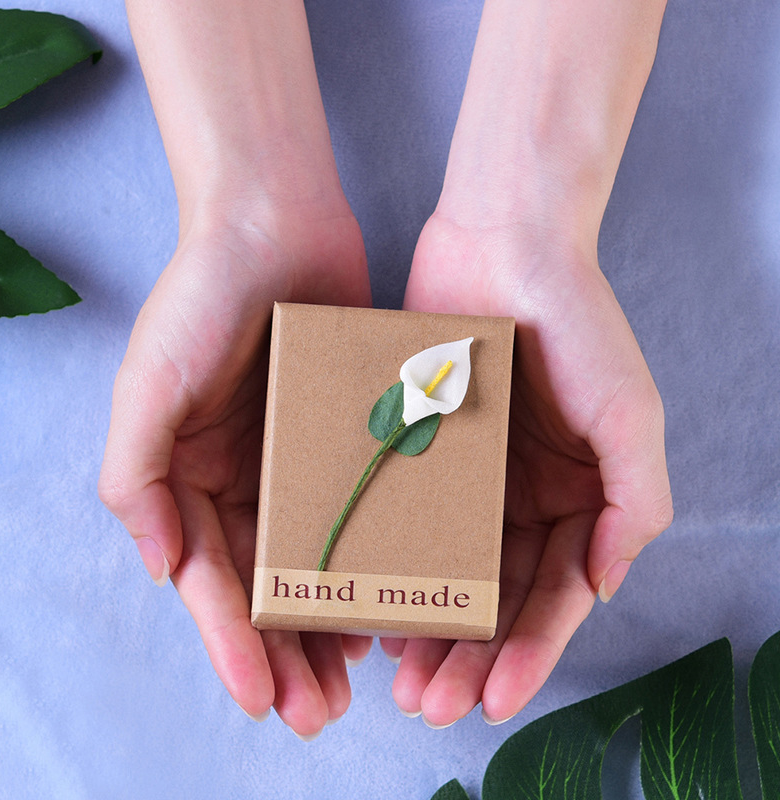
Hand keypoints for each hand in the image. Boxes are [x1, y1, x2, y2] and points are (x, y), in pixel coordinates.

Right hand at [99, 205, 372, 736]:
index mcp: (192, 477)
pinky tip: (394, 599)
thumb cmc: (203, 295)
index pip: (212, 579)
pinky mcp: (348, 437)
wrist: (274, 221)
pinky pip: (361, 510)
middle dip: (287, 654)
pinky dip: (373, 558)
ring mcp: (298, 462)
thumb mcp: (150, 382)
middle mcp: (245, 478)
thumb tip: (159, 569)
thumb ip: (135, 476)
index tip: (263, 700)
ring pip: (319, 562)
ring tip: (357, 682)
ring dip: (331, 624)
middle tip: (319, 712)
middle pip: (267, 586)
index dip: (233, 643)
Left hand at [387, 211, 672, 725]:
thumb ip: (632, 500)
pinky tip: (366, 599)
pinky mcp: (420, 447)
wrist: (503, 242)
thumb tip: (604, 584)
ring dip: (426, 625)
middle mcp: (519, 494)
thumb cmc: (576, 322)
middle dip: (468, 657)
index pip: (553, 594)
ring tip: (398, 675)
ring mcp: (468, 475)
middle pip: (494, 595)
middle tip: (430, 704)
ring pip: (444, 570)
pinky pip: (403, 517)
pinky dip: (390, 563)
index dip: (527, 652)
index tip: (494, 700)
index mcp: (573, 496)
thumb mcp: (628, 412)